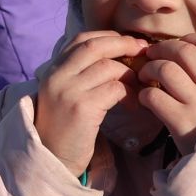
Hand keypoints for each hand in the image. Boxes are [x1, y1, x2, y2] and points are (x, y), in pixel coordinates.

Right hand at [33, 31, 145, 177]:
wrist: (52, 159)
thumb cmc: (64, 128)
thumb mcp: (64, 94)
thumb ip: (80, 74)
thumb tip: (115, 56)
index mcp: (53, 69)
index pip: (81, 39)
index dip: (107, 36)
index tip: (127, 42)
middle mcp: (58, 76)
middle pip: (95, 46)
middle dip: (123, 44)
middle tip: (143, 50)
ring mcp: (68, 91)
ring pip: (108, 67)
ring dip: (130, 74)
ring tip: (139, 86)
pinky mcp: (82, 108)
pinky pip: (114, 89)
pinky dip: (129, 94)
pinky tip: (133, 106)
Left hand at [135, 35, 195, 153]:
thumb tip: (188, 54)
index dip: (189, 39)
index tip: (178, 44)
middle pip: (184, 51)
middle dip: (163, 48)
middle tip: (152, 55)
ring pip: (166, 70)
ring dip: (150, 69)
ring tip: (144, 76)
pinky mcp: (181, 122)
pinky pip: (154, 96)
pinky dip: (145, 95)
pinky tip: (146, 99)